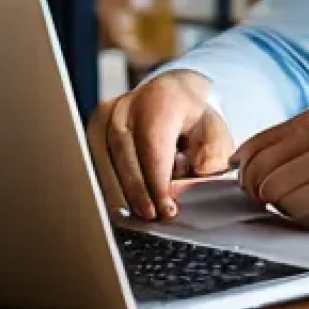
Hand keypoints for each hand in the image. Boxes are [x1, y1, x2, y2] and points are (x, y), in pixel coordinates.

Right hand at [87, 70, 233, 222]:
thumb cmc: (192, 117)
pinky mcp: (95, 126)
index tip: (166, 208)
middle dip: (137, 191)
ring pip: (105, 159)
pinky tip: (121, 202)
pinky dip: (108, 183)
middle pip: (125, 153)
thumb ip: (210, 156)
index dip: (157, 182)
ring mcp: (107, 114)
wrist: (171, 93)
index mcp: (162, 98)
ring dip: (119, 192)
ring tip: (136, 215)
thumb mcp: (214, 132)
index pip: (154, 146)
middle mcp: (129, 104)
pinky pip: (96, 160)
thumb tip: (198, 178)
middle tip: (151, 216)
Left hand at [232, 99, 308, 231]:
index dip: (247, 165)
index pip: (261, 140)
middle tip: (264, 201)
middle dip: (255, 188)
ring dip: (276, 204)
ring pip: (272, 189)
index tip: (247, 179)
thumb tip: (274, 156)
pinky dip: (296, 216)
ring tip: (295, 207)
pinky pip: (294, 209)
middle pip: (259, 166)